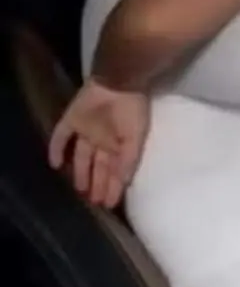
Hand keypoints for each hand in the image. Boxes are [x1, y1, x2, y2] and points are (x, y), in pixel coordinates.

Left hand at [47, 78, 149, 208]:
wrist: (119, 82)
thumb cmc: (132, 111)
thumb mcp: (136, 138)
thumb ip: (129, 160)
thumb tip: (124, 182)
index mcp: (120, 144)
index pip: (115, 170)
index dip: (114, 187)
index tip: (111, 204)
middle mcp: (103, 140)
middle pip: (99, 166)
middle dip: (98, 183)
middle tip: (95, 202)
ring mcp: (87, 130)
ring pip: (81, 156)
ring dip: (80, 173)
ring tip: (80, 191)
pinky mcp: (72, 120)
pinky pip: (61, 137)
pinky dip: (56, 149)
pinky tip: (54, 164)